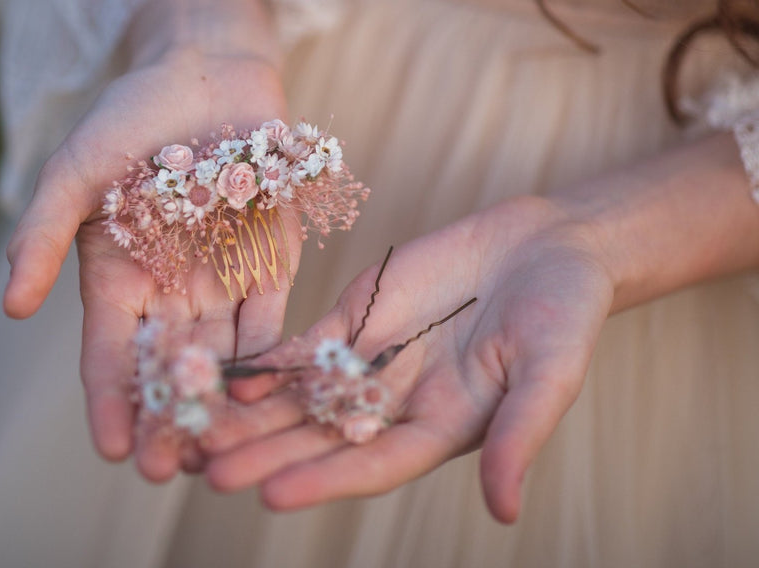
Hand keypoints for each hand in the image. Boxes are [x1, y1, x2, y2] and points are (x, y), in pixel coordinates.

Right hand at [4, 0, 300, 478]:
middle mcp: (167, 290)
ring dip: (218, 407)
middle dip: (166, 419)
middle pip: (166, 368)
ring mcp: (221, 281)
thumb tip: (11, 308)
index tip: (115, 447)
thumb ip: (42, 233)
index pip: (109, 353)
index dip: (109, 400)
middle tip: (169, 471)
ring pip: (218, 358)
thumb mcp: (74, 170)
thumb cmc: (130, 116)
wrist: (206, 73)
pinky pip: (270, 322)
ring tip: (221, 452)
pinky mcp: (270, 265)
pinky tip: (267, 395)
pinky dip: (267, 359)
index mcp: (115, 277)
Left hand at [204, 195, 612, 521]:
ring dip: (248, 417)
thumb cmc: (564, 313)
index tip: (272, 496)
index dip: (322, 479)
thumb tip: (506, 511)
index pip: (371, 465)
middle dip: (263, 455)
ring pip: (298, 398)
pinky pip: (303, 347)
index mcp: (438, 430)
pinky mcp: (354, 321)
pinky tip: (226, 375)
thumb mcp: (551, 373)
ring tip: (194, 432)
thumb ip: (519, 434)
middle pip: (318, 438)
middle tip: (205, 471)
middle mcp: (394, 407)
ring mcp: (370, 363)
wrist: (547, 247)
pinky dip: (266, 362)